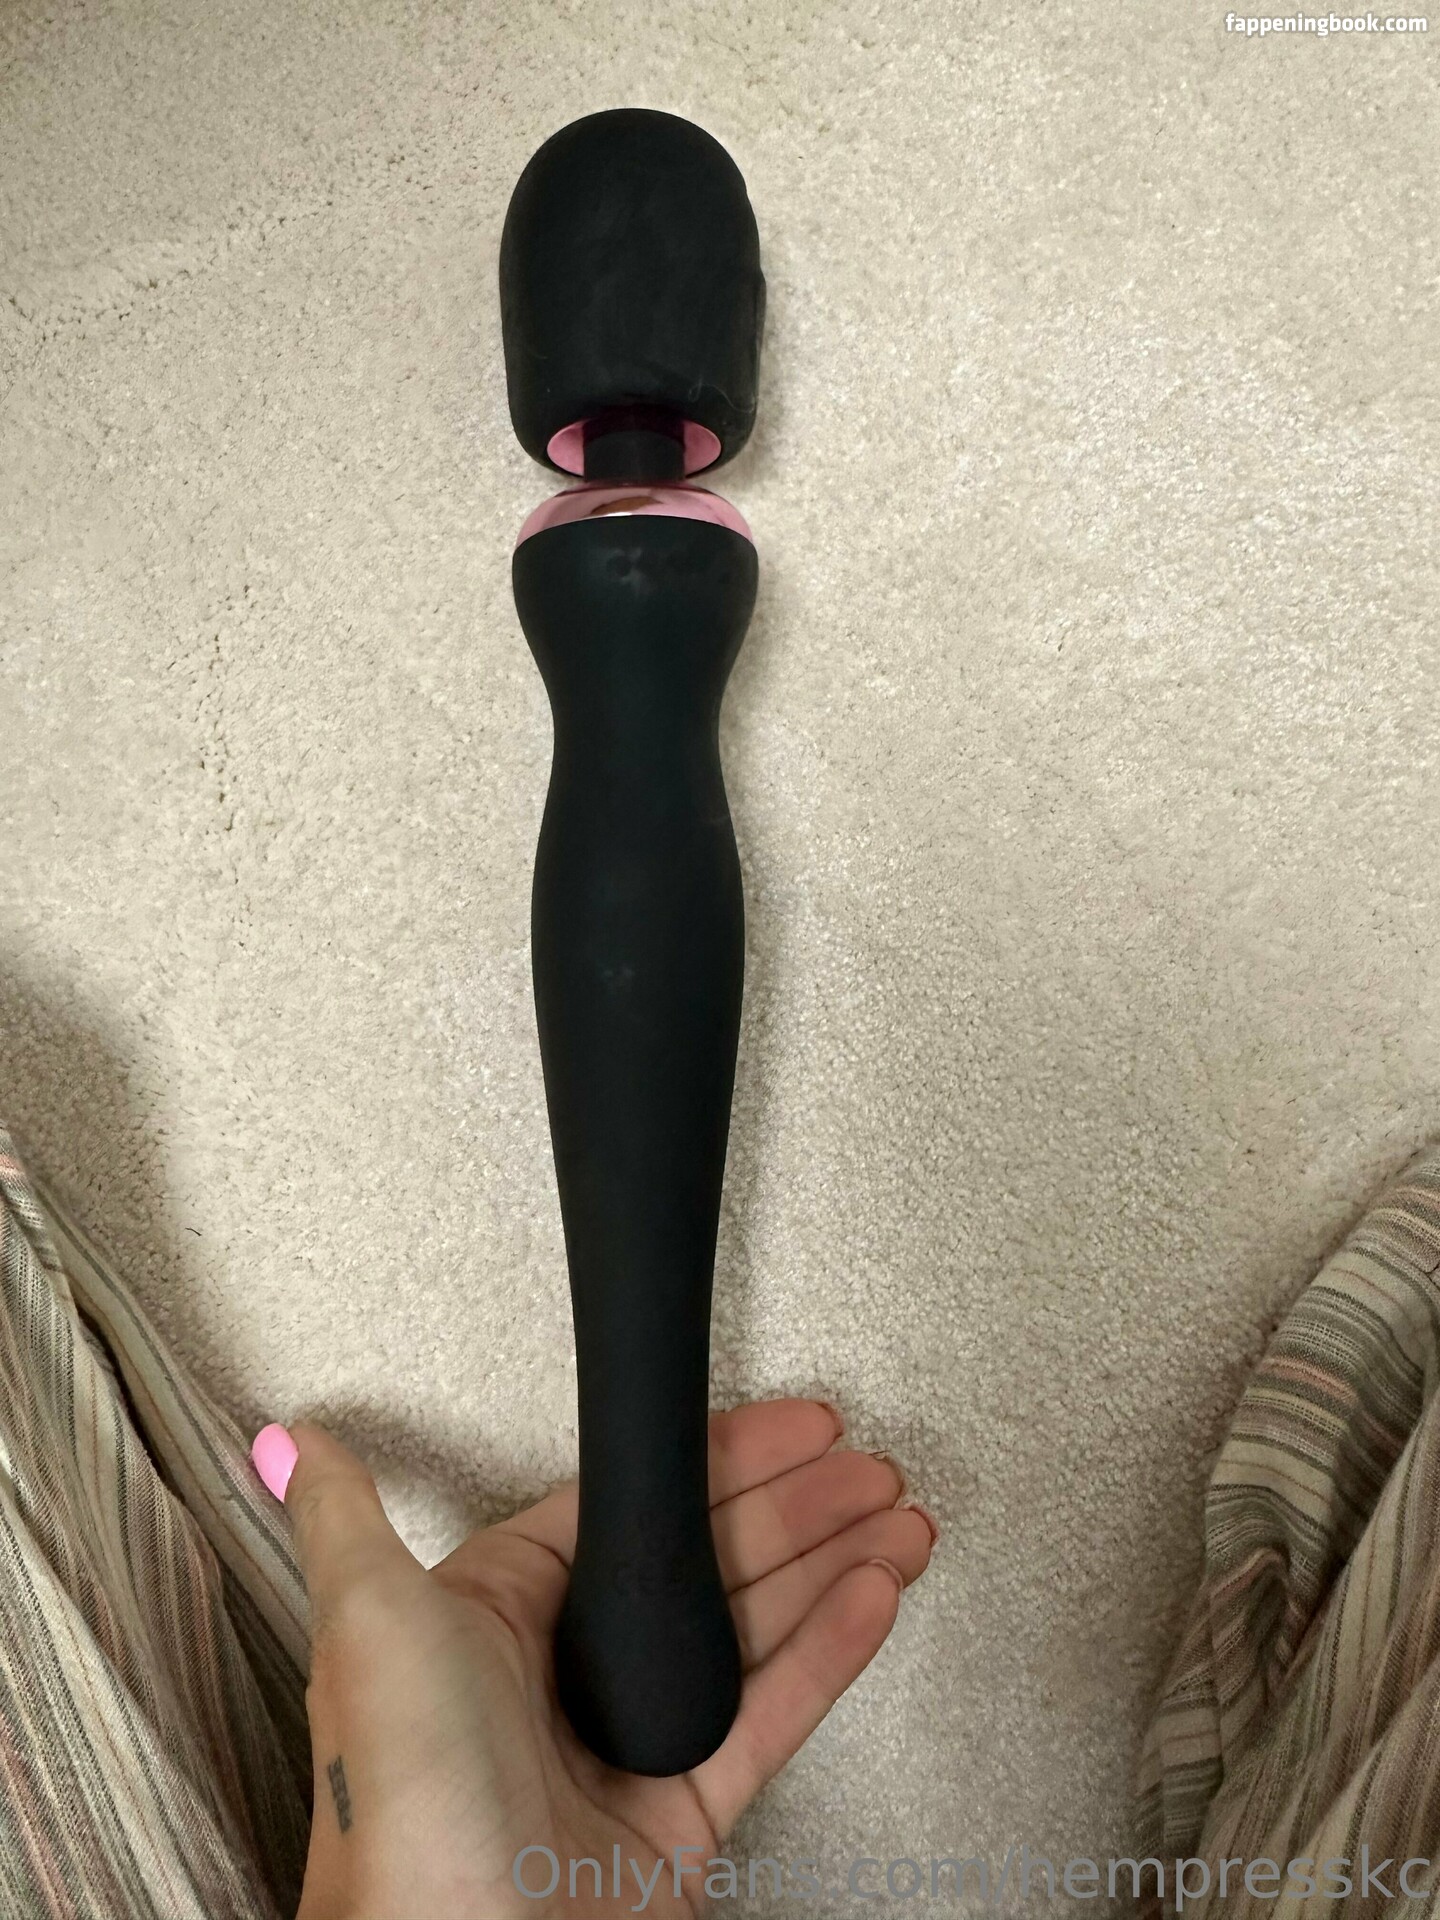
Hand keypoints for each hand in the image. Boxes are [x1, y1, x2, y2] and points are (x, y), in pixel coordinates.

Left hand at [257, 1399, 935, 1919]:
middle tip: (866, 1466)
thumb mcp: (369, 1621)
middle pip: (704, 1560)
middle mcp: (565, 1675)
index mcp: (496, 1619)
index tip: (785, 1427)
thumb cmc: (402, 1802)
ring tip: (898, 1518)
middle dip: (794, 1505)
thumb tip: (299, 1436)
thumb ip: (347, 1517)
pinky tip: (875, 1598)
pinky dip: (833, 1653)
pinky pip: (774, 1715)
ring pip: (752, 1628)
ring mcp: (630, 1743)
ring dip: (831, 1565)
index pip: (628, 1510)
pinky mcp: (684, 1818)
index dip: (715, 1461)